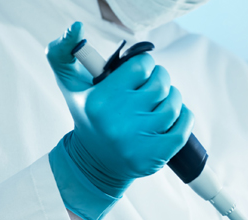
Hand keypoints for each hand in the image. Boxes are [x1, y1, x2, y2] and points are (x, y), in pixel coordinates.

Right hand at [46, 22, 193, 219]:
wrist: (94, 162)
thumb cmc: (88, 115)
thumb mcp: (69, 85)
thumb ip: (62, 52)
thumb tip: (76, 28)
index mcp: (99, 100)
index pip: (140, 66)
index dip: (145, 64)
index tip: (142, 70)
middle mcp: (117, 121)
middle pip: (160, 85)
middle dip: (162, 79)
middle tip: (156, 84)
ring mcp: (136, 142)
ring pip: (173, 106)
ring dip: (174, 98)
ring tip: (164, 99)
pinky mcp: (152, 157)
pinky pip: (182, 131)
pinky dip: (185, 118)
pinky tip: (178, 115)